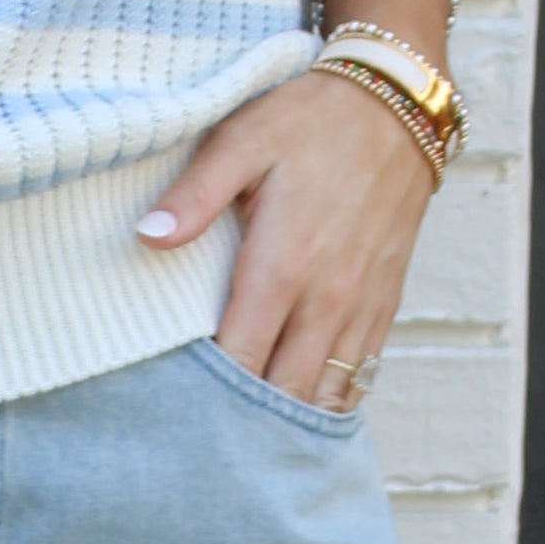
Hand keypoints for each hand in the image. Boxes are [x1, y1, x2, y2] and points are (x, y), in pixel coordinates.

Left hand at [138, 63, 435, 407]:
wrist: (397, 105)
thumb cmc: (310, 120)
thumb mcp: (243, 139)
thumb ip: (194, 194)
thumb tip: (147, 237)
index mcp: (282, 266)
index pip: (241, 360)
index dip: (208, 395)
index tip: (174, 410)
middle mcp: (327, 299)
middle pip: (282, 393)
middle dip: (244, 421)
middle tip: (201, 438)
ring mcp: (361, 306)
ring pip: (325, 394)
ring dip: (288, 419)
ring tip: (246, 439)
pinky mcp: (384, 304)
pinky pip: (360, 375)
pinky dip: (328, 400)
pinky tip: (298, 412)